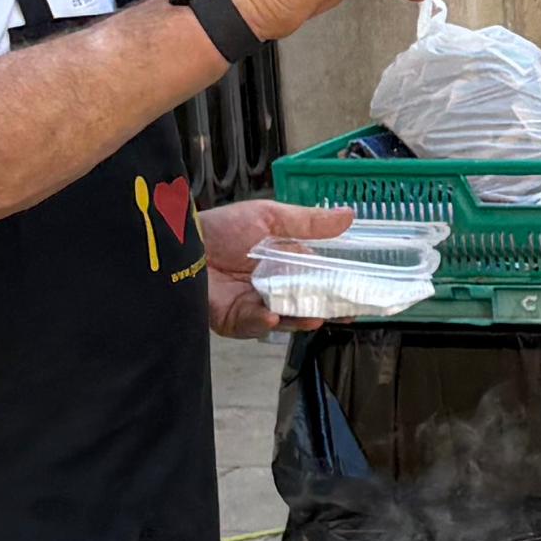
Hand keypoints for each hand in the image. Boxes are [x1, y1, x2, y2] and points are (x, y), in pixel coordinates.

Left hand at [194, 197, 347, 339]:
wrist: (181, 240)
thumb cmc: (224, 227)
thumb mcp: (271, 218)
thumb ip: (309, 223)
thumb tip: (350, 216)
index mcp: (285, 267)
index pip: (318, 282)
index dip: (337, 289)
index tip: (359, 295)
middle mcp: (273, 289)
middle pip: (304, 304)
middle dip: (324, 309)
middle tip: (345, 313)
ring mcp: (254, 306)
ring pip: (283, 317)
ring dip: (298, 318)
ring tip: (314, 317)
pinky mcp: (233, 319)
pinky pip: (252, 324)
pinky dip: (264, 322)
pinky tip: (274, 316)